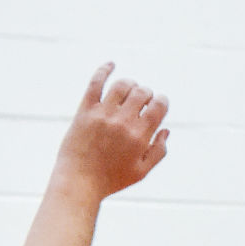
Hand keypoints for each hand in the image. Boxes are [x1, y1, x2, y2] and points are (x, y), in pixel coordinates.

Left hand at [53, 64, 168, 200]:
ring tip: (130, 90)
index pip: (158, 107)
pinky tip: (111, 64)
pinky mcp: (85, 110)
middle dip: (147, 93)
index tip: (159, 104)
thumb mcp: (141, 172)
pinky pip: (96, 82)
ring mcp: (103, 113)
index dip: (162, 102)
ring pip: (122, 85)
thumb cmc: (112, 180)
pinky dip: (104, 70)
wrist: (79, 181)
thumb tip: (166, 130)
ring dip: (130, 84)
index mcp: (139, 137)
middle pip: (141, 93)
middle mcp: (122, 121)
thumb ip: (158, 151)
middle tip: (143, 100)